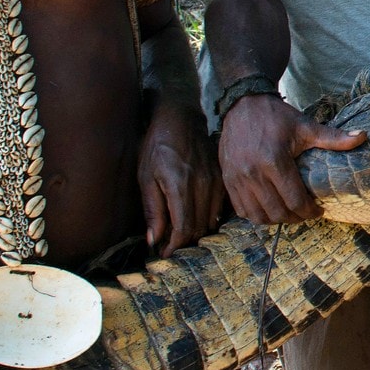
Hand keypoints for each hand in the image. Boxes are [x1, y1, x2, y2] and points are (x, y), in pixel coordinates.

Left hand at [138, 104, 222, 256]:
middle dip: (182, 241)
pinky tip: (196, 218)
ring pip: (210, 220)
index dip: (173, 246)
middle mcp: (202, 186)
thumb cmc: (158, 145)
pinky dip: (208, 218)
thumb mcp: (146, 177)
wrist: (181, 117)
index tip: (164, 253)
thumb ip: (153, 210)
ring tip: (180, 234)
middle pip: (197, 228)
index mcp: (180, 186)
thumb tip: (154, 239)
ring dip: (195, 231)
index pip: (182, 229)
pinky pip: (219, 208)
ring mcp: (216, 181)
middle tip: (169, 245)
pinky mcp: (222, 177)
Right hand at [219, 93, 364, 224]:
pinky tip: (269, 209)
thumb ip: (333, 137)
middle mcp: (253, 174)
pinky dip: (256, 216)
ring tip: (288, 213)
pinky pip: (241, 210)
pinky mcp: (227, 180)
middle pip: (277, 212)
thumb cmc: (277, 117)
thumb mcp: (306, 126)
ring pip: (258, 216)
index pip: (294, 201)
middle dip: (295, 218)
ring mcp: (237, 179)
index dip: (309, 211)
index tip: (318, 210)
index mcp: (274, 161)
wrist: (243, 105)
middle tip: (305, 213)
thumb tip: (362, 137)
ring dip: (275, 220)